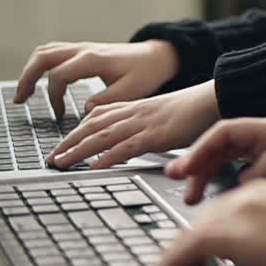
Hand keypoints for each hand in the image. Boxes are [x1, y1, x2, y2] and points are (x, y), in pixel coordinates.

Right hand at [14, 40, 179, 118]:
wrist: (158, 56)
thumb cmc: (146, 73)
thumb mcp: (132, 90)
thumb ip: (107, 100)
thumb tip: (84, 109)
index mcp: (93, 59)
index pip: (59, 75)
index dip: (54, 96)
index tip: (58, 115)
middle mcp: (84, 50)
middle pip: (43, 56)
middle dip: (27, 77)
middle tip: (19, 100)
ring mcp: (82, 48)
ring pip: (45, 52)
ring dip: (31, 71)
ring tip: (23, 94)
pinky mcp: (83, 51)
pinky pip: (54, 54)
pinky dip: (41, 67)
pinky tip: (40, 84)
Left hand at [47, 81, 219, 168]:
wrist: (215, 97)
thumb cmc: (197, 109)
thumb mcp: (167, 116)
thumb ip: (150, 128)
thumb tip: (140, 144)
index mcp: (138, 107)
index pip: (99, 116)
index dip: (78, 129)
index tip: (63, 142)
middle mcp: (135, 114)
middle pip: (93, 127)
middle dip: (68, 142)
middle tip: (51, 158)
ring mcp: (144, 124)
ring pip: (102, 137)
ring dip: (77, 151)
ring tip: (60, 164)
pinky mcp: (156, 136)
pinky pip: (126, 147)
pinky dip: (107, 158)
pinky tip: (93, 168)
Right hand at [165, 116, 265, 204]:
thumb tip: (241, 175)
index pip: (225, 132)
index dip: (200, 149)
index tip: (183, 168)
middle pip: (222, 144)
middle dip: (196, 162)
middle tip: (178, 183)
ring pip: (230, 157)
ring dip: (208, 173)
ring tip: (193, 195)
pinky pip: (244, 169)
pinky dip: (227, 181)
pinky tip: (222, 196)